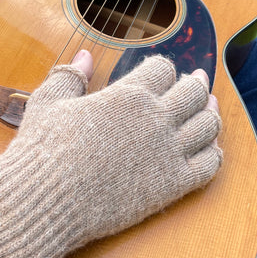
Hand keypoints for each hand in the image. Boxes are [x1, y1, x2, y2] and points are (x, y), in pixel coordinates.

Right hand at [0, 52, 221, 257]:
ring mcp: (168, 152)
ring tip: (207, 112)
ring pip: (209, 125)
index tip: (160, 74)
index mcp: (129, 94)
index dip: (162, 69)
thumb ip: (71, 76)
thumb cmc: (43, 150)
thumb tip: (86, 57)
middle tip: (196, 83)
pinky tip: (209, 150)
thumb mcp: (48, 102)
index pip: (163, 68)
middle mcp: (156, 118)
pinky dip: (214, 154)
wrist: (46, 201)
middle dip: (196, 84)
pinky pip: (210, 165)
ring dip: (210, 115)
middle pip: (195, 92)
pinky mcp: (173, 184)